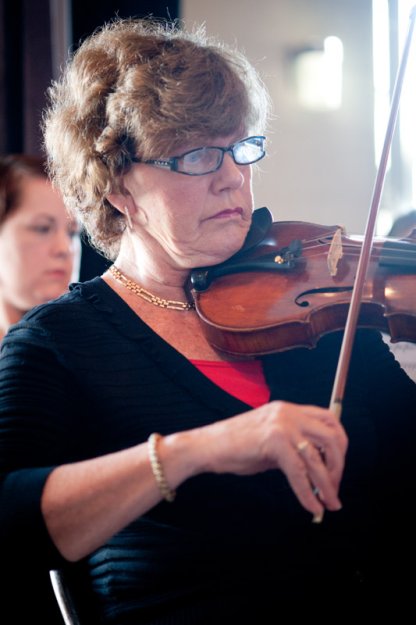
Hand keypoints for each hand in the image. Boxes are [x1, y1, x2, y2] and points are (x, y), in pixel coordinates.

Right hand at [197, 400, 347, 519]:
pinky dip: (308, 494)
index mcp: (289, 410)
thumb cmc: (236, 447)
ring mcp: (282, 425)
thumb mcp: (271, 441)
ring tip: (329, 504)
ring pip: (318, 458)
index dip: (340, 445)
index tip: (336, 468)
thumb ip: (294, 447)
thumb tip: (318, 469)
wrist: (206, 447)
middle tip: (334, 488)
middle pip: (331, 437)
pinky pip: (299, 473)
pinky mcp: (274, 441)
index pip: (329, 420)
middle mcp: (288, 413)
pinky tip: (312, 507)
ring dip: (327, 485)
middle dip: (338, 466)